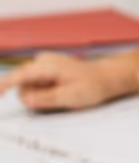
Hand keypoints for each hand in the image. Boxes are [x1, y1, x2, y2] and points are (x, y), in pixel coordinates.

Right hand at [0, 50, 127, 111]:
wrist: (105, 77)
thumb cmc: (91, 86)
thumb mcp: (70, 96)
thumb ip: (46, 98)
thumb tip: (26, 99)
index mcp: (47, 66)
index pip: (18, 76)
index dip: (3, 85)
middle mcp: (42, 62)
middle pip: (22, 85)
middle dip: (33, 97)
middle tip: (56, 101)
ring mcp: (43, 64)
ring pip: (28, 85)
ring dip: (40, 95)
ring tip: (61, 94)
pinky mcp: (45, 69)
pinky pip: (36, 83)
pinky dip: (44, 91)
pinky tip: (59, 90)